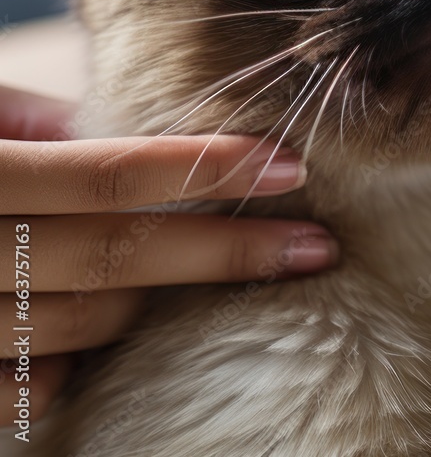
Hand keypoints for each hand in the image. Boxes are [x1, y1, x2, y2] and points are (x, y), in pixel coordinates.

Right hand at [0, 85, 336, 426]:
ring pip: (76, 329)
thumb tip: (117, 128)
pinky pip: (16, 392)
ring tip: (252, 277)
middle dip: (223, 255)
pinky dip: (72, 370)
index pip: (99, 176)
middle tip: (314, 245)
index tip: (288, 164)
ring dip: (169, 305)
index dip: (199, 170)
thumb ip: (25, 125)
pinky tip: (122, 345)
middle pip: (108, 263)